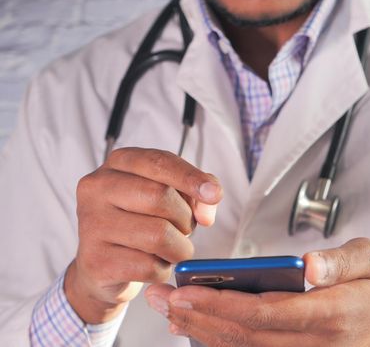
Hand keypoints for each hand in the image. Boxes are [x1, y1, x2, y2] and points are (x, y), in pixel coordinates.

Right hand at [65, 147, 222, 323]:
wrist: (101, 266)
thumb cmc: (141, 223)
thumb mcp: (170, 197)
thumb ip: (196, 193)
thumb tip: (206, 213)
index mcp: (119, 163)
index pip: (160, 162)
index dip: (191, 178)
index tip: (214, 195)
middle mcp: (98, 187)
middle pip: (160, 197)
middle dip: (185, 219)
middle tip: (184, 230)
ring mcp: (93, 224)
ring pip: (158, 235)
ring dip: (179, 248)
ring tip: (172, 250)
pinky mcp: (96, 261)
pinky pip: (149, 267)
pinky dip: (162, 270)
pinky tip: (153, 266)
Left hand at [145, 238, 369, 346]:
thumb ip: (340, 262)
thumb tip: (307, 265)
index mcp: (332, 314)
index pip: (268, 312)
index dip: (223, 304)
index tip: (186, 290)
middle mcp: (314, 343)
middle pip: (246, 336)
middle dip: (198, 317)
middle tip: (160, 297)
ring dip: (201, 331)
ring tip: (167, 310)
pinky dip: (219, 342)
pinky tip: (192, 327)